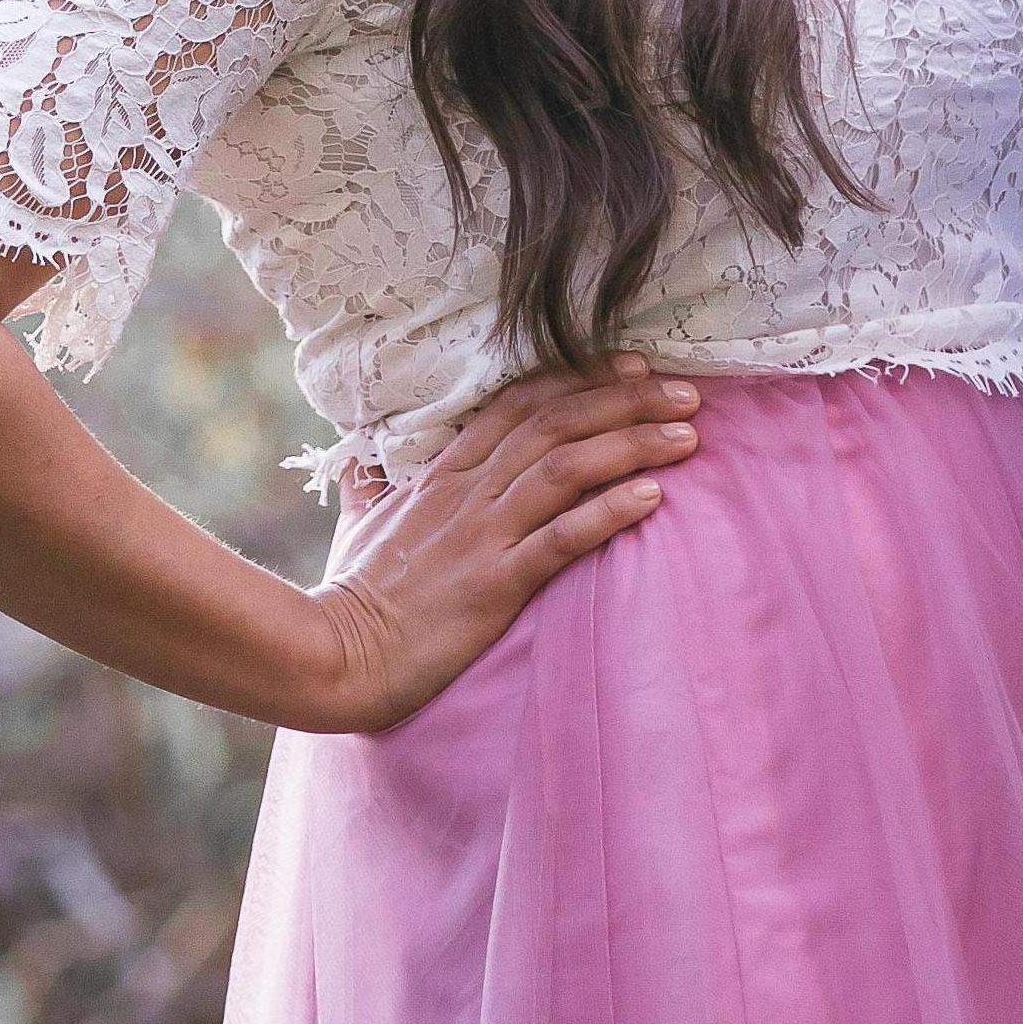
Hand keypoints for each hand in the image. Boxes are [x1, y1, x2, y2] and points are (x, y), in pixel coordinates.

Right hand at [296, 357, 700, 733]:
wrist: (334, 657)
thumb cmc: (352, 594)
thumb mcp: (362, 524)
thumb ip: (374, 486)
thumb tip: (362, 463)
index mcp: (446, 471)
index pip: (524, 402)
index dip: (584, 377)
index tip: (634, 366)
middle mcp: (469, 490)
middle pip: (559, 422)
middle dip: (629, 401)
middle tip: (688, 392)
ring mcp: (482, 534)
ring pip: (567, 467)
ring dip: (633, 445)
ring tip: (688, 436)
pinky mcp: (493, 584)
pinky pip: (560, 539)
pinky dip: (608, 512)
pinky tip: (652, 497)